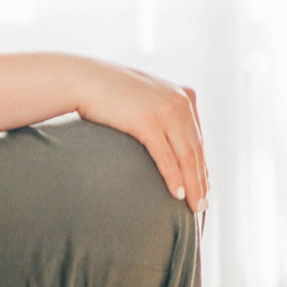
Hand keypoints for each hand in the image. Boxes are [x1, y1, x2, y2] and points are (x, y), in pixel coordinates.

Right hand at [72, 58, 208, 213]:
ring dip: (193, 185)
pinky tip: (178, 194)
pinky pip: (166, 157)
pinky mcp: (148, 122)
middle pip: (196, 150)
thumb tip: (167, 137)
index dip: (202, 166)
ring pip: (186, 157)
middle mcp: (181, 101)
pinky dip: (174, 178)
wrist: (84, 80)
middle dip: (201, 181)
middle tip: (203, 206)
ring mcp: (165, 111)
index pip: (198, 138)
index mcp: (185, 95)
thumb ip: (162, 110)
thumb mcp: (145, 97)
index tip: (203, 188)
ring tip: (194, 207)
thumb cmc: (110, 92)